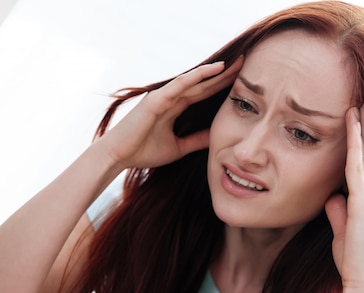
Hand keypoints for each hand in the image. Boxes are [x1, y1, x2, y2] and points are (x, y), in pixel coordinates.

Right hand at [99, 57, 243, 168]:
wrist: (117, 156)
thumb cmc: (141, 152)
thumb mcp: (177, 148)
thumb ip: (196, 141)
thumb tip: (216, 137)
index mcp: (174, 108)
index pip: (203, 93)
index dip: (222, 86)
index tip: (243, 82)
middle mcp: (170, 98)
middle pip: (203, 83)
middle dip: (224, 75)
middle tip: (246, 64)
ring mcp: (163, 96)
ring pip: (195, 80)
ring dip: (216, 71)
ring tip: (237, 63)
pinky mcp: (156, 98)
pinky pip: (181, 84)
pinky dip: (198, 76)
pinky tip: (214, 69)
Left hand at [325, 105, 363, 292]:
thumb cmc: (355, 264)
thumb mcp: (343, 235)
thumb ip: (338, 215)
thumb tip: (332, 197)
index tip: (360, 127)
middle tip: (362, 106)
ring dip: (361, 131)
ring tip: (357, 107)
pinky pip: (356, 167)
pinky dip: (353, 145)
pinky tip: (351, 126)